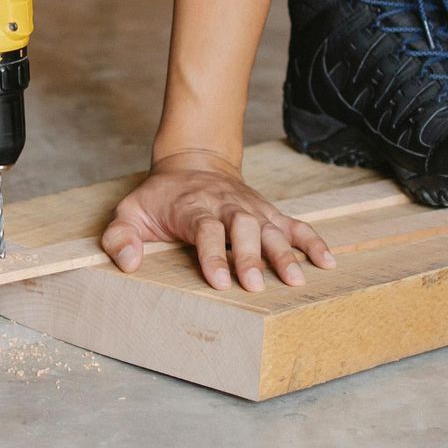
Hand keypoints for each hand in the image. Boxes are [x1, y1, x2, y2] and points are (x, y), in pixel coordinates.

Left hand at [99, 150, 334, 291]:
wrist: (192, 163)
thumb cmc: (159, 198)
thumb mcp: (128, 211)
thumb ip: (120, 237)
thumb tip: (129, 263)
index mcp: (193, 207)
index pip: (205, 229)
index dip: (212, 254)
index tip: (218, 280)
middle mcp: (226, 205)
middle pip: (243, 227)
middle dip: (250, 256)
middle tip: (255, 285)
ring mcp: (250, 208)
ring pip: (271, 227)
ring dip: (285, 252)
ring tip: (297, 280)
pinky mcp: (267, 212)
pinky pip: (293, 224)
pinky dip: (311, 241)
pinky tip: (327, 261)